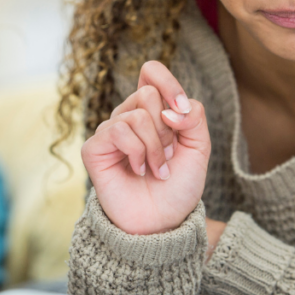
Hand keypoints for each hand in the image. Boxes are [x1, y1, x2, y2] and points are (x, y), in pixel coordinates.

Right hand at [81, 61, 211, 235]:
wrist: (163, 222)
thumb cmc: (178, 186)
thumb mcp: (199, 148)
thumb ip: (194, 118)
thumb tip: (170, 109)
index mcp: (152, 111)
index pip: (150, 72)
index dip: (168, 83)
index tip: (182, 110)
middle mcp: (128, 116)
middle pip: (147, 94)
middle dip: (166, 129)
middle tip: (168, 155)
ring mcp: (110, 132)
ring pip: (136, 115)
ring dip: (155, 147)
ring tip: (157, 169)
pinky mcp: (95, 148)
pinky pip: (118, 130)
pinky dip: (137, 152)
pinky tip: (138, 171)